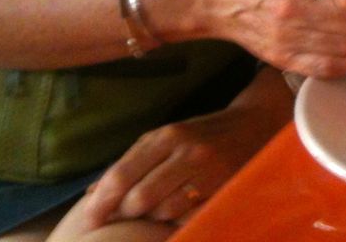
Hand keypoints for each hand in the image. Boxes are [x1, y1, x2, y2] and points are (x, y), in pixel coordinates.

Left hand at [77, 100, 283, 227]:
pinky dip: (178, 221)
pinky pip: (189, 217)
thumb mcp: (167, 138)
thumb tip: (90, 194)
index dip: (101, 203)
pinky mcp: (226, 188)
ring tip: (157, 211)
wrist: (257, 124)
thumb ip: (131, 162)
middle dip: (126, 214)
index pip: (122, 175)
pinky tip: (179, 214)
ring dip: (153, 219)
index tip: (88, 222)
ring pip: (163, 212)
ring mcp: (209, 171)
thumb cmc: (203, 134)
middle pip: (140, 198)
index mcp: (167, 135)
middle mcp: (187, 151)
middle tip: (124, 218)